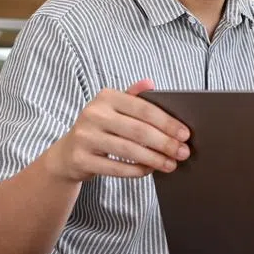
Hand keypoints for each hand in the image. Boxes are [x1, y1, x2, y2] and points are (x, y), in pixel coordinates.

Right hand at [47, 79, 190, 182]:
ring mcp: (84, 137)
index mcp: (106, 97)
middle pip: (139, 131)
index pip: (144, 109)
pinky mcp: (80, 159)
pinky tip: (149, 170)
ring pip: (129, 150)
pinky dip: (136, 170)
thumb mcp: (115, 108)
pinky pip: (115, 168)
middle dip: (165, 143)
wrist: (68, 153)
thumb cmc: (102, 128)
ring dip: (154, 159)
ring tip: (171, 164)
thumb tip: (150, 82)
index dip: (168, 122)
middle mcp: (93, 114)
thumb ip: (134, 96)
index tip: (185, 134)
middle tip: (183, 152)